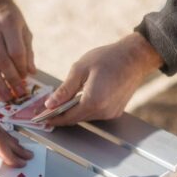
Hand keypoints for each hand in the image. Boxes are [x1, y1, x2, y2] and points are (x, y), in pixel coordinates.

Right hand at [0, 0, 35, 101]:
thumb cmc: (8, 16)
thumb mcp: (22, 27)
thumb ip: (27, 50)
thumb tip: (31, 73)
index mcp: (9, 21)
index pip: (16, 52)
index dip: (21, 68)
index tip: (25, 81)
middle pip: (2, 60)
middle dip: (11, 80)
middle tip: (17, 95)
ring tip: (4, 97)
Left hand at [44, 33, 162, 125]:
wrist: (136, 56)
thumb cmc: (108, 58)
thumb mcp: (80, 69)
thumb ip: (64, 90)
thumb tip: (50, 104)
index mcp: (93, 101)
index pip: (67, 117)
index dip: (52, 118)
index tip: (40, 117)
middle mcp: (103, 111)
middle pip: (76, 119)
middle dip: (60, 115)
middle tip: (46, 109)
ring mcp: (111, 113)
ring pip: (85, 117)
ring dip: (72, 112)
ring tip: (60, 103)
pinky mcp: (116, 111)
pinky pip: (95, 114)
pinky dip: (84, 108)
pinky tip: (78, 99)